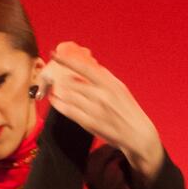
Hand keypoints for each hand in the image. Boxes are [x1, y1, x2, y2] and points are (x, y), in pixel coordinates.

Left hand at [38, 41, 163, 176]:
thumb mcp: (120, 89)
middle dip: (58, 78)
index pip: (84, 68)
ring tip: (52, 88)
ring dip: (57, 91)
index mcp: (109, 84)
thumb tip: (91, 66)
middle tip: (51, 76)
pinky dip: (58, 104)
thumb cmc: (128, 109)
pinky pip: (68, 111)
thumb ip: (105, 78)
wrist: (137, 134)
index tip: (54, 54)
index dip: (67, 60)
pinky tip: (54, 99)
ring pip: (68, 96)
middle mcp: (101, 95)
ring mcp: (94, 110)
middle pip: (71, 82)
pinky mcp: (89, 123)